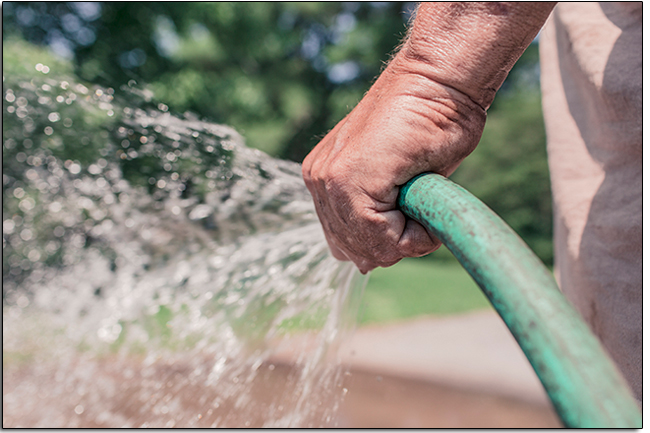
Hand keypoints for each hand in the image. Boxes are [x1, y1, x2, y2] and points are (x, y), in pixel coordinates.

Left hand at [302, 2, 554, 273]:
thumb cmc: (431, 124)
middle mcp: (319, 182)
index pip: (348, 244)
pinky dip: (415, 234)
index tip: (413, 207)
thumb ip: (377, 214)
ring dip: (406, 237)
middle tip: (418, 204)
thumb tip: (364, 262)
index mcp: (326, 181)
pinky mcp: (346, 181)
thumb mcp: (398, 180)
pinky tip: (423, 197)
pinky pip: (382, 238)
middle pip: (355, 252)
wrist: (439, 82)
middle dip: (394, 243)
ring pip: (369, 249)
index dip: (389, 240)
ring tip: (421, 196)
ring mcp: (328, 181)